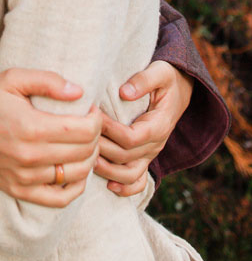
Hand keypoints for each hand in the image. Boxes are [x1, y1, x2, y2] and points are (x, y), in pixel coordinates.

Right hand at [0, 69, 101, 207]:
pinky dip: (75, 188)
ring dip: (88, 159)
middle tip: (88, 123)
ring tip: (83, 143)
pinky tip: (75, 171)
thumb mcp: (12, 78)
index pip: (83, 130)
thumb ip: (47, 81)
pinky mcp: (18, 190)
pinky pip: (58, 198)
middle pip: (84, 152)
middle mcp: (30, 156)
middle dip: (94, 136)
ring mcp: (24, 177)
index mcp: (31, 126)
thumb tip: (79, 91)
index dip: (95, 119)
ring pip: (76, 175)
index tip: (91, 109)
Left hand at [95, 60, 192, 195]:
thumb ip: (144, 80)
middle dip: (102, 148)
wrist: (179, 90)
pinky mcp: (145, 156)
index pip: (132, 138)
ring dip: (108, 171)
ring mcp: (150, 153)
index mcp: (159, 125)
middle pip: (126, 157)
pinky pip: (139, 181)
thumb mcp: (160, 72)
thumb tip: (124, 93)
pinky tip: (108, 186)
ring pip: (131, 174)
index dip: (110, 130)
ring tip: (88, 159)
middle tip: (81, 135)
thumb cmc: (166, 78)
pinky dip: (125, 188)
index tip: (93, 116)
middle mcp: (156, 143)